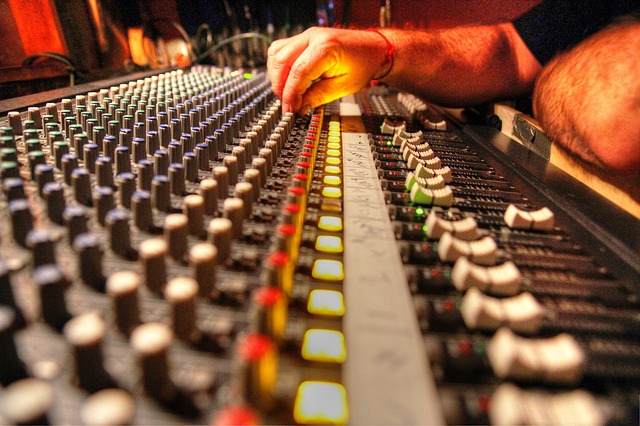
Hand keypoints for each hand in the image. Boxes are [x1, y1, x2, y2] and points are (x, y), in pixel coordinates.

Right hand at [267, 27, 390, 113]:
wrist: (372, 48)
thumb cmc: (363, 64)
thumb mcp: (343, 87)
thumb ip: (318, 97)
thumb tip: (299, 108)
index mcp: (326, 48)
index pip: (298, 72)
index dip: (290, 94)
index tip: (289, 110)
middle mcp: (313, 37)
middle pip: (281, 61)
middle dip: (280, 86)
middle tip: (288, 104)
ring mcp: (306, 36)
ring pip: (276, 54)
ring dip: (277, 76)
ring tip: (287, 93)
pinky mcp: (302, 39)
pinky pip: (280, 50)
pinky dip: (278, 67)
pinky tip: (286, 80)